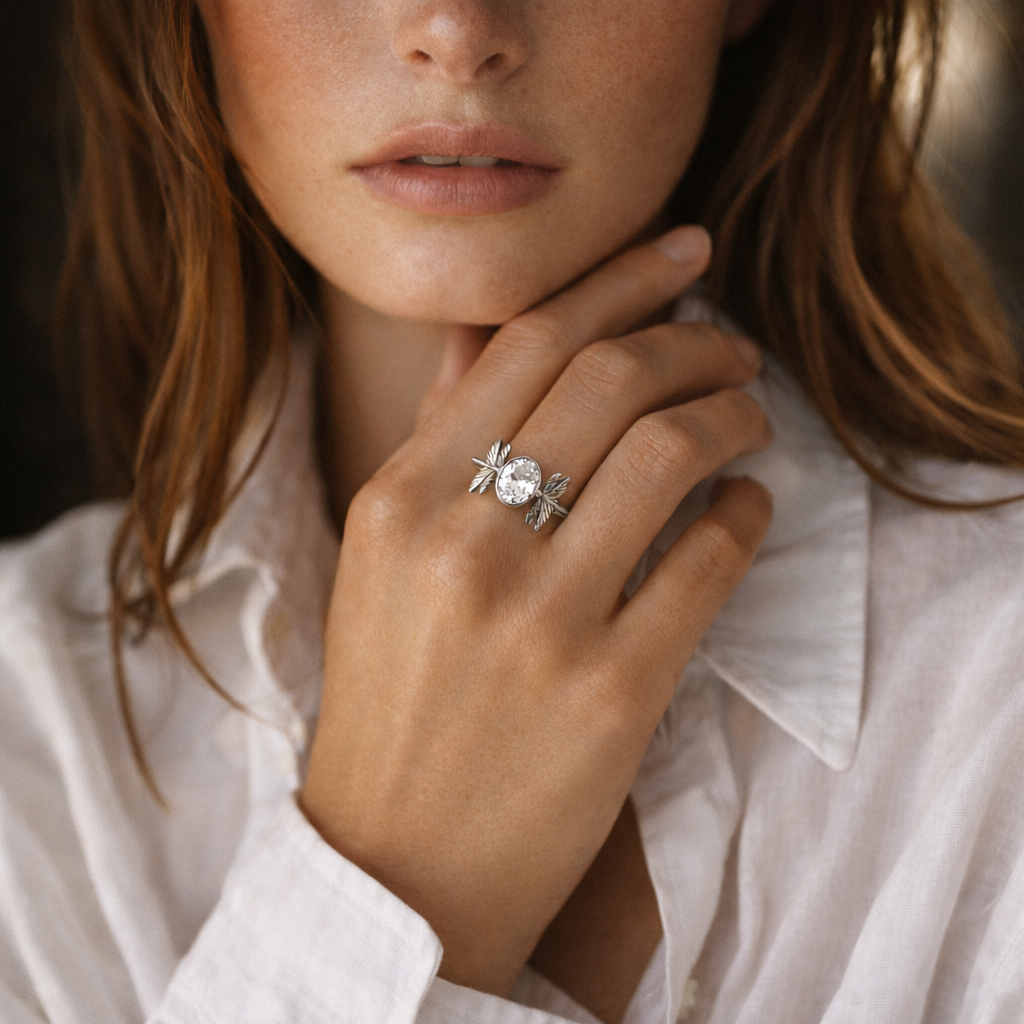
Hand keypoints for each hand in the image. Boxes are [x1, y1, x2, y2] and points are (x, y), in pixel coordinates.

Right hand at [300, 226, 772, 995]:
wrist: (399, 863)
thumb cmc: (393, 703)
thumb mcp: (383, 559)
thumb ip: (436, 436)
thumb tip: (484, 332)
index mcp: (398, 500)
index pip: (528, 344)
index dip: (619, 281)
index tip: (683, 254)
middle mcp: (463, 544)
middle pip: (611, 379)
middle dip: (694, 340)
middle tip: (731, 347)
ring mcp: (540, 620)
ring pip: (673, 451)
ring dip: (733, 414)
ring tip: (748, 419)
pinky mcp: (614, 691)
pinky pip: (711, 559)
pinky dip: (747, 513)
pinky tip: (748, 510)